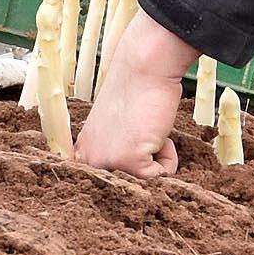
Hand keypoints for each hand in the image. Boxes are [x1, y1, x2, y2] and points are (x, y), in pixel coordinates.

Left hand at [72, 6, 194, 176]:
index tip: (132, 143)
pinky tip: (156, 129)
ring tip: (147, 128)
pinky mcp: (128, 162)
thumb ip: (115, 153)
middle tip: (141, 131)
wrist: (144, 70)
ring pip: (149, 181)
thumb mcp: (115, 129)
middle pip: (131, 185)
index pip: (108, 182)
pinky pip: (162, 175)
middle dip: (146, 162)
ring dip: (158, 157)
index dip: (129, 168)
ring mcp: (107, 162)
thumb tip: (130, 179)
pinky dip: (169, 156)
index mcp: (83, 154)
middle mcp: (89, 161)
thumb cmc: (136, 93)